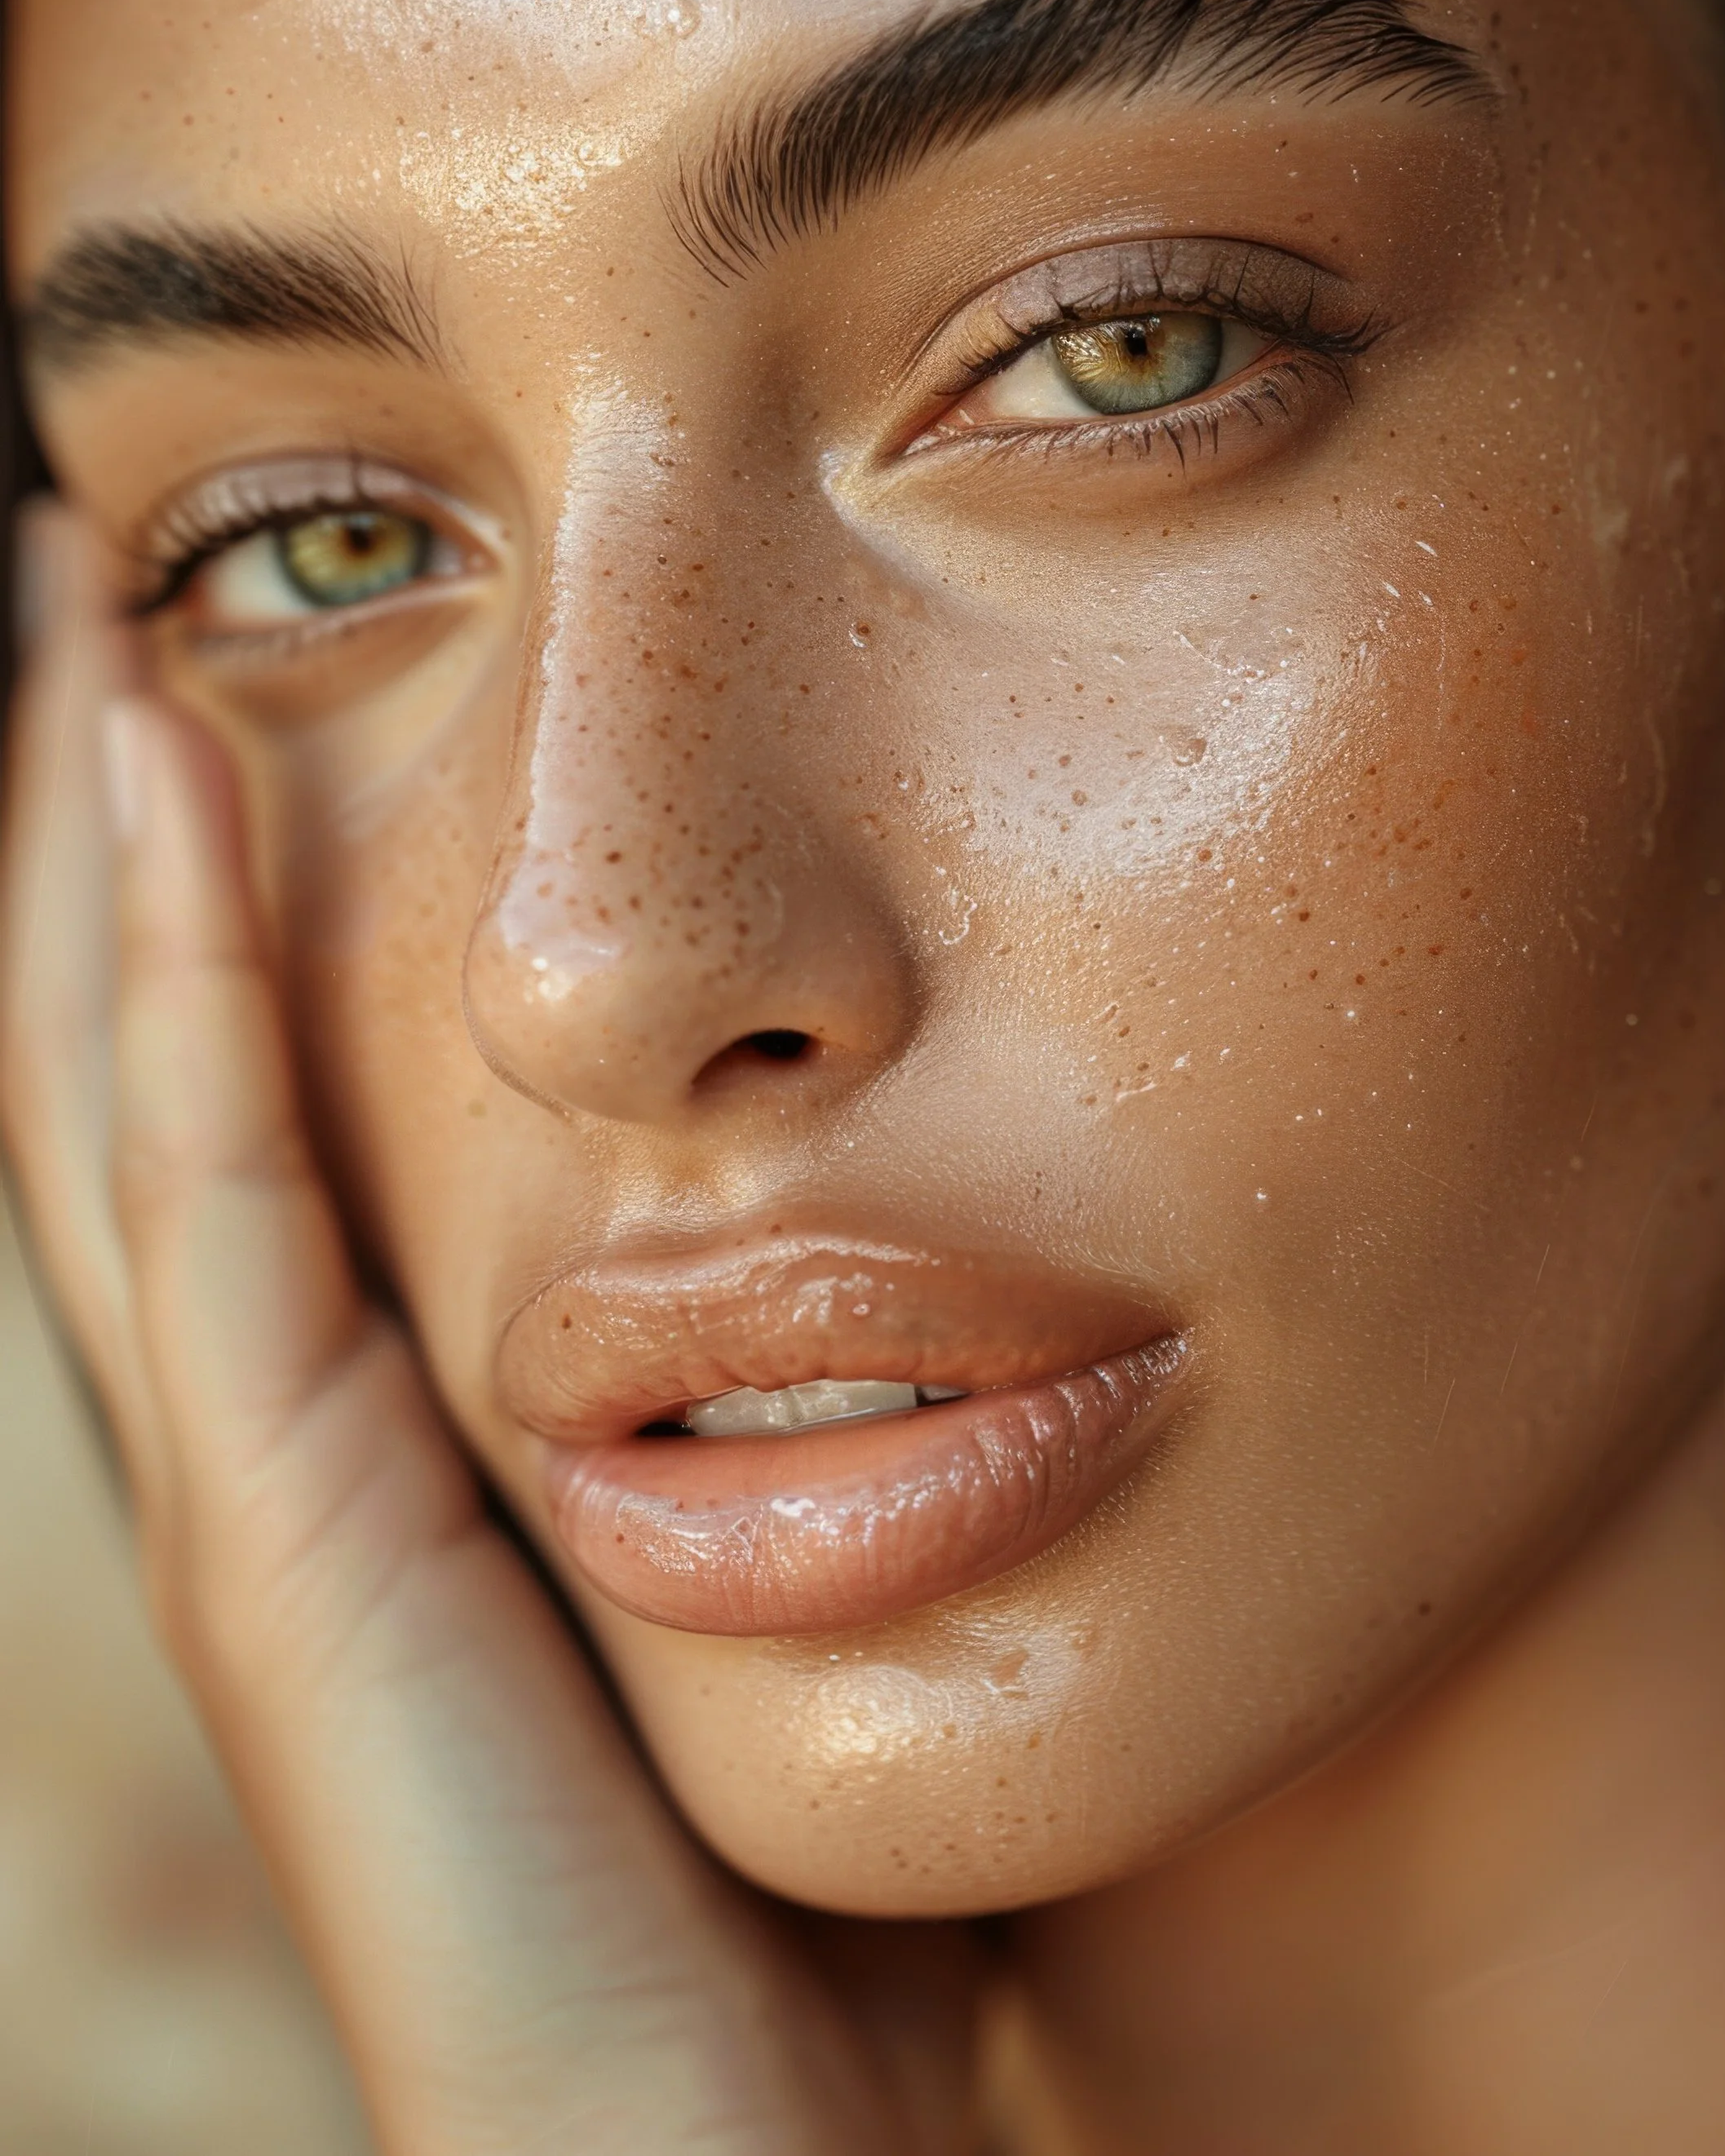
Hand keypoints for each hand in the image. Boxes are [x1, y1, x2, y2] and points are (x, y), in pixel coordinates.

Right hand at [0, 503, 981, 2155]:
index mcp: (413, 1435)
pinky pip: (206, 1200)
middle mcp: (300, 1443)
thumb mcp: (799, 1586)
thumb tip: (897, 1271)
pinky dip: (160, 983)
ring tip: (72, 606)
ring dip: (86, 851)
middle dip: (105, 821)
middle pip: (154, 1066)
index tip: (255, 655)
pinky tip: (152, 767)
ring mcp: (272, 1490)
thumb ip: (795, 1426)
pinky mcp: (294, 1546)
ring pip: (127, 1098)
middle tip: (86, 568)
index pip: (276, 1102)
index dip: (226, 885)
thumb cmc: (813, 1901)